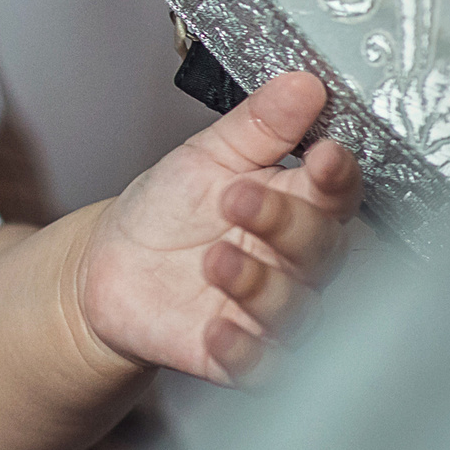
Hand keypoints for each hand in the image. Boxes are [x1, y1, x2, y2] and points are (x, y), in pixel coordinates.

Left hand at [77, 73, 361, 384]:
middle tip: (238, 198)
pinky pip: (262, 367)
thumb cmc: (170, 208)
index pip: (338, 194)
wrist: (111, 265)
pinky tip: (217, 331)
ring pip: (299, 311)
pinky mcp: (241, 357)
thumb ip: (258, 126)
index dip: (337, 178)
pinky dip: (246, 353)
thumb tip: (303, 82)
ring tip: (216, 259)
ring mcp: (272, 312)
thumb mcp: (206, 156)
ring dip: (263, 286)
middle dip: (289, 225)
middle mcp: (297, 264)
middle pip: (325, 252)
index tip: (325, 156)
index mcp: (298, 207)